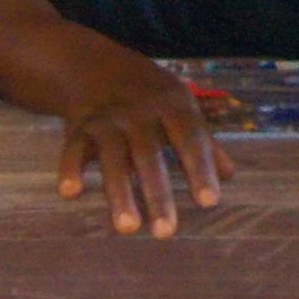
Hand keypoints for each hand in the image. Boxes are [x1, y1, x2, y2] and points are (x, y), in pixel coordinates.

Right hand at [55, 48, 233, 236]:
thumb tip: (229, 175)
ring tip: (127, 228)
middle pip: (149, 156)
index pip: (190, 139)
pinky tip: (69, 192)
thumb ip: (204, 141)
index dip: (199, 170)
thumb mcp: (181, 106)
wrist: (97, 65)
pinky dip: (70, 168)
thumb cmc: (150, 94)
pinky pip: (73, 149)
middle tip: (165, 232)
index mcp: (172, 105)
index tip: (208, 202)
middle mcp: (138, 112)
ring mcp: (106, 120)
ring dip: (119, 193)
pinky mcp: (78, 127)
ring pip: (113, 159)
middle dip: (157, 194)